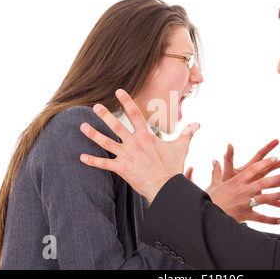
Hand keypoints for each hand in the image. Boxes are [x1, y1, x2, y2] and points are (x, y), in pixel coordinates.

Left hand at [79, 89, 199, 201]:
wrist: (166, 187)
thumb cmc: (173, 167)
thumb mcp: (181, 147)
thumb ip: (187, 133)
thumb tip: (198, 124)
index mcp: (147, 136)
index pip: (135, 114)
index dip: (126, 101)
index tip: (118, 91)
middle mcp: (134, 143)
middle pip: (116, 126)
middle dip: (104, 115)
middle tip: (95, 106)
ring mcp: (126, 156)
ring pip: (106, 143)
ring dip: (93, 134)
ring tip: (82, 126)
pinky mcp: (122, 169)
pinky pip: (104, 164)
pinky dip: (93, 161)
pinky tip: (81, 157)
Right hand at [206, 141, 279, 223]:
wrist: (205, 215)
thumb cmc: (209, 199)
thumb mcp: (213, 184)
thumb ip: (216, 171)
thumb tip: (215, 160)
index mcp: (235, 181)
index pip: (253, 169)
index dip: (265, 163)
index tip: (275, 158)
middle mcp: (241, 191)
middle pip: (262, 182)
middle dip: (276, 178)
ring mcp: (244, 203)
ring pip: (264, 199)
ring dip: (277, 195)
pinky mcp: (244, 215)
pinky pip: (260, 217)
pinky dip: (271, 219)